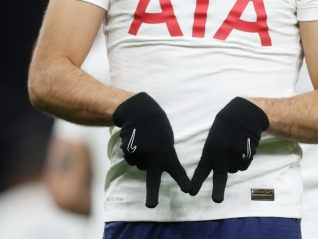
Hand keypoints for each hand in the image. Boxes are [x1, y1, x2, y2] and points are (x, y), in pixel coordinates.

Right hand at [112, 92, 189, 207]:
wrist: (139, 112)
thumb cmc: (158, 125)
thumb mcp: (167, 139)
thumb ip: (165, 153)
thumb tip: (158, 165)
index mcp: (167, 154)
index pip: (177, 171)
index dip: (183, 181)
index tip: (188, 190)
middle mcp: (154, 158)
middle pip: (153, 181)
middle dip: (152, 195)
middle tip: (151, 206)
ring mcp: (140, 157)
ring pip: (141, 165)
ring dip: (143, 158)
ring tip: (145, 142)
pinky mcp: (129, 154)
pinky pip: (133, 160)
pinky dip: (135, 154)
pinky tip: (137, 142)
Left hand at [189, 97, 268, 202]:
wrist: (243, 114)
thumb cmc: (226, 125)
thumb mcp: (214, 138)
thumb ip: (214, 153)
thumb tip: (219, 168)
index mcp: (209, 150)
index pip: (201, 170)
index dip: (196, 182)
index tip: (191, 193)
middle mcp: (221, 156)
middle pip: (219, 178)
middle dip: (217, 190)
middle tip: (216, 201)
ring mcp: (234, 156)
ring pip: (234, 169)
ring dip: (235, 162)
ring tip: (235, 146)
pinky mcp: (246, 155)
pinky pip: (244, 165)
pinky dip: (244, 159)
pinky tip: (243, 146)